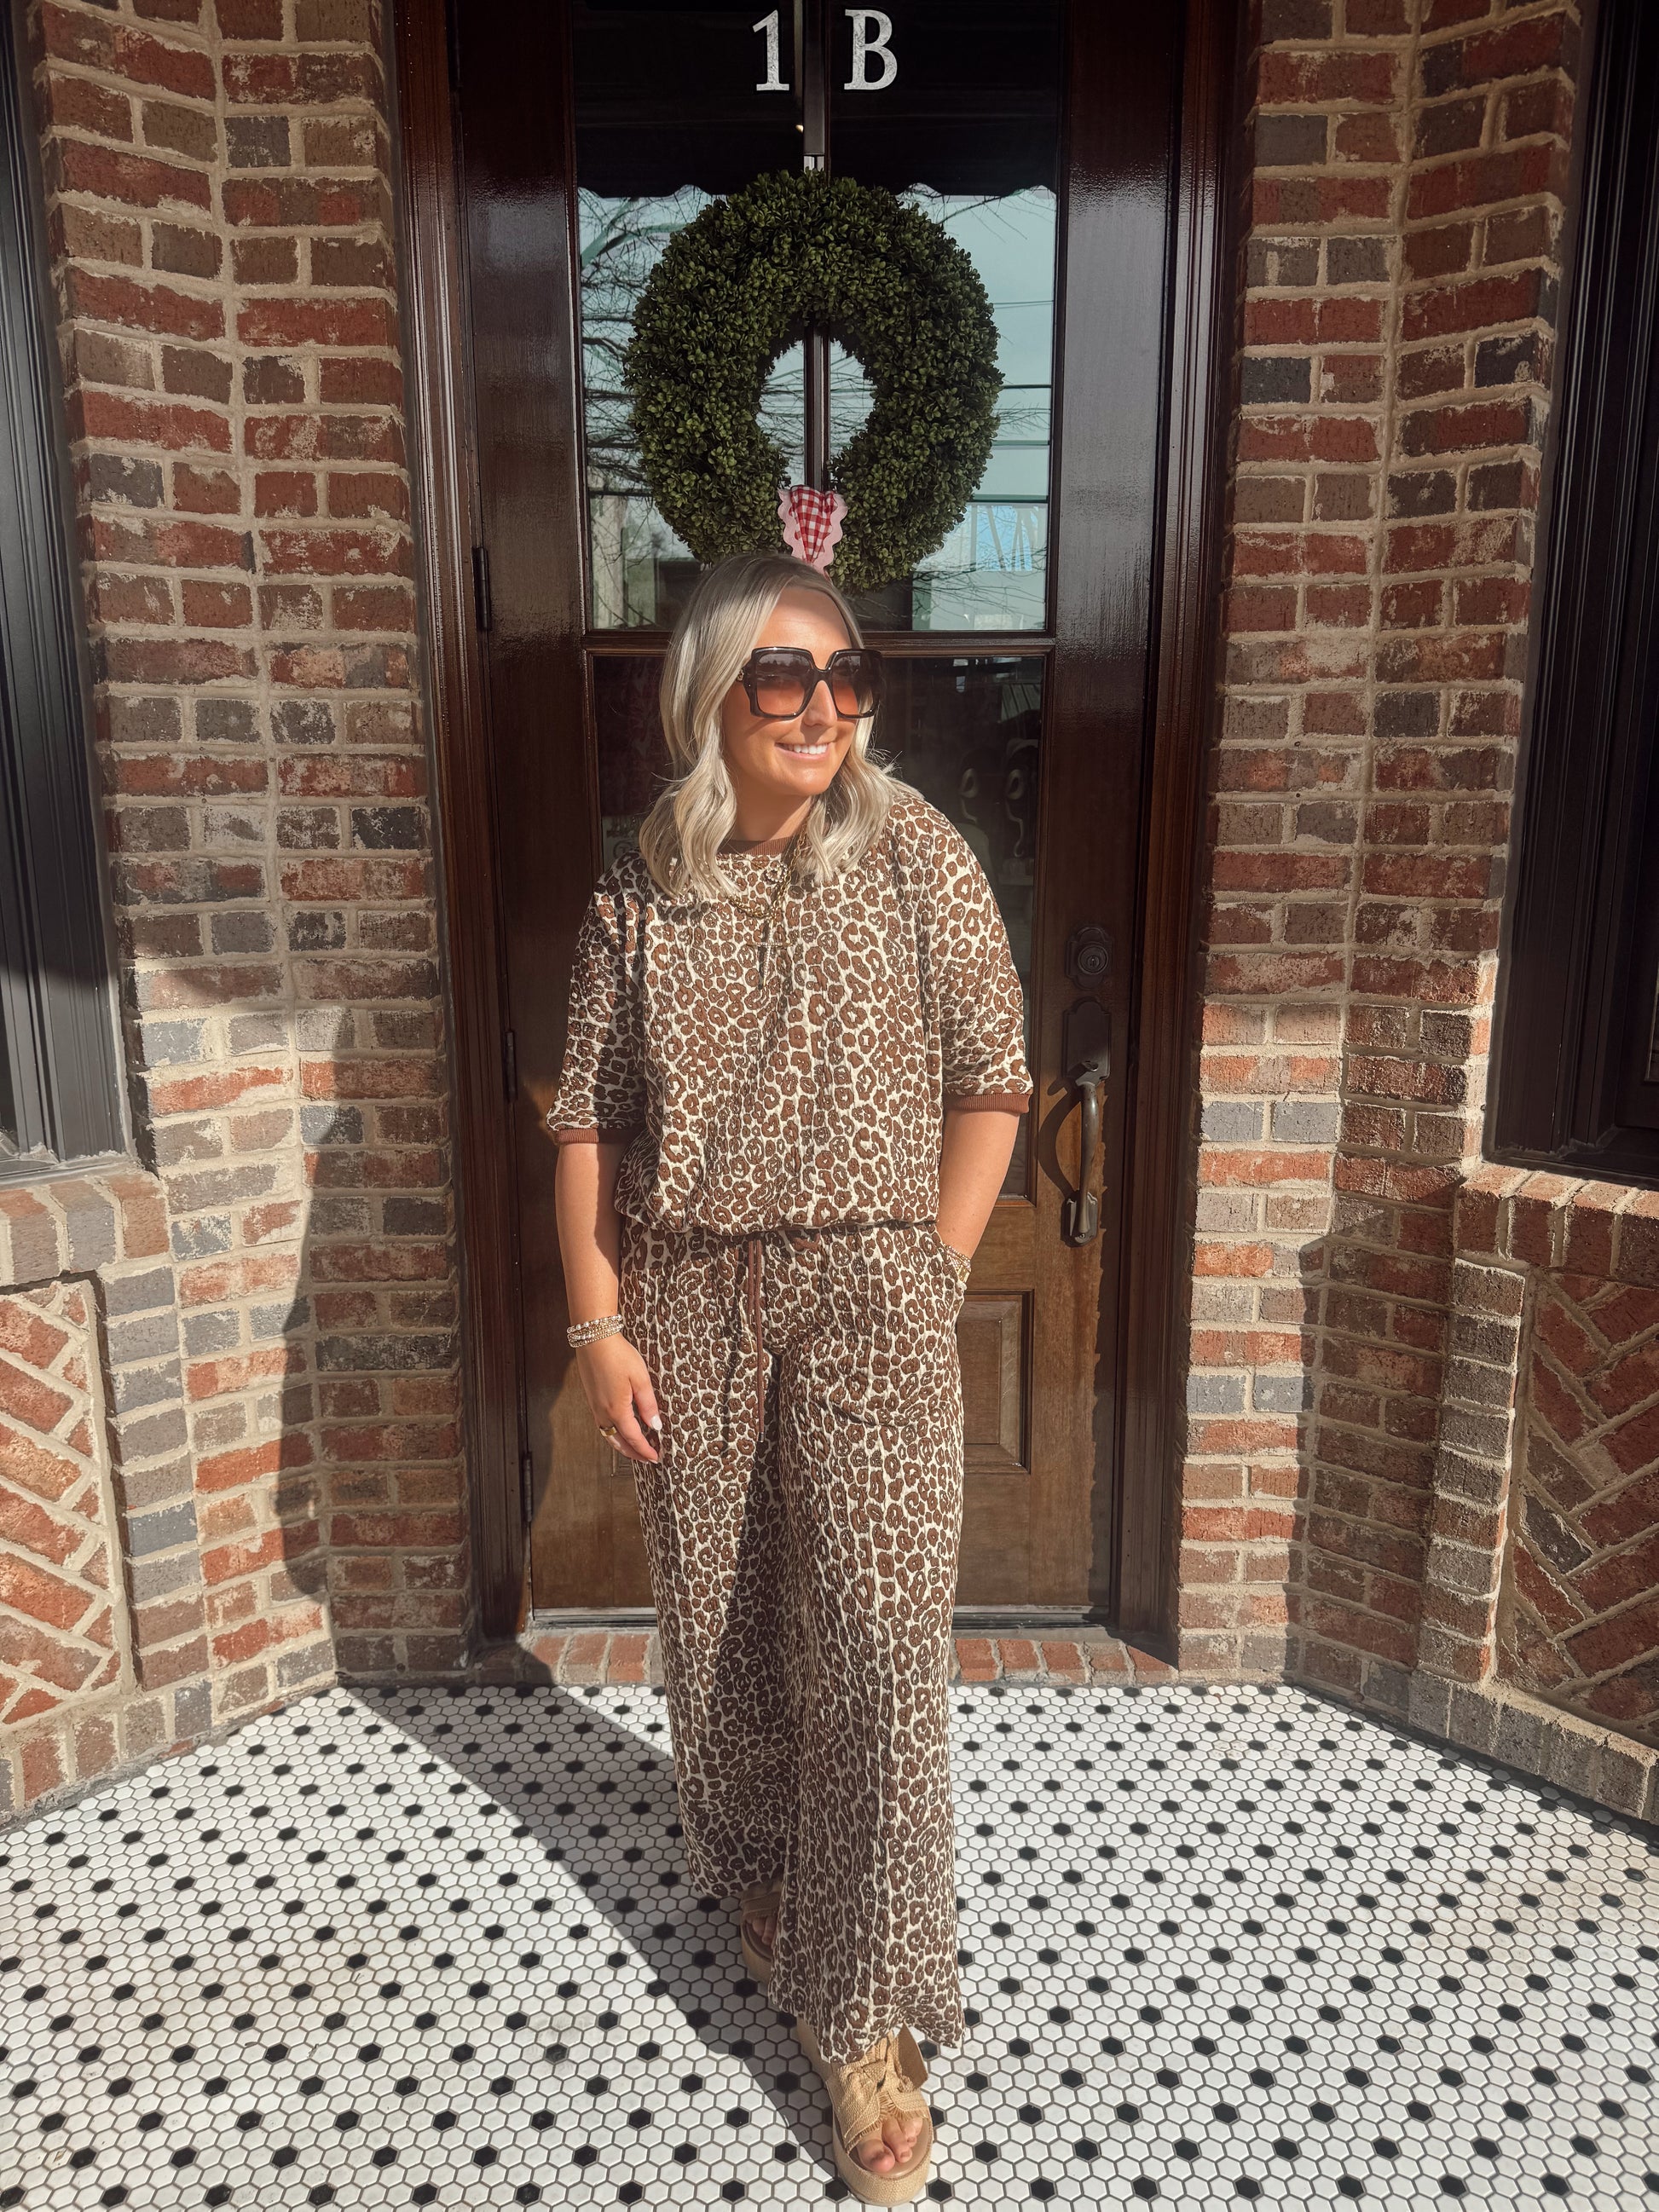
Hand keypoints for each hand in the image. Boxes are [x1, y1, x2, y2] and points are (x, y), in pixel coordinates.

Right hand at [575, 1335, 660, 1463]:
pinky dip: (613, 1432)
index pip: (634, 1438)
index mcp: (616, 1410)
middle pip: (618, 1442)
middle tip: (646, 1459)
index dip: (645, 1450)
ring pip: (608, 1434)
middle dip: (633, 1453)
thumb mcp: (640, 1379)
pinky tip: (621, 1427)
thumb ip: (648, 1405)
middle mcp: (602, 1412)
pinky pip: (602, 1424)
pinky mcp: (591, 1398)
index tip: (656, 1458)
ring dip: (621, 1444)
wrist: (593, 1338)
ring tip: (635, 1448)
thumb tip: (655, 1426)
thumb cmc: (618, 1356)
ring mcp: (594, 1406)